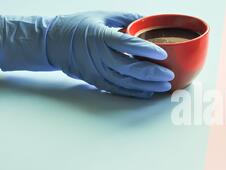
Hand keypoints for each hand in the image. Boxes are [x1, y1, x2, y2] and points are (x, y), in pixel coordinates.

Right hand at [46, 11, 174, 97]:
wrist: (51, 43)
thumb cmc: (77, 26)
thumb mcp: (102, 15)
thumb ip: (126, 18)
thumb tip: (148, 19)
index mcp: (101, 37)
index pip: (128, 45)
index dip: (147, 50)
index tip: (163, 54)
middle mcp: (100, 56)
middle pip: (130, 68)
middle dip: (152, 73)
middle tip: (169, 74)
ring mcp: (97, 72)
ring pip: (126, 83)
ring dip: (147, 86)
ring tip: (165, 86)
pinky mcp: (96, 81)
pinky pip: (118, 89)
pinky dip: (135, 92)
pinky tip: (149, 92)